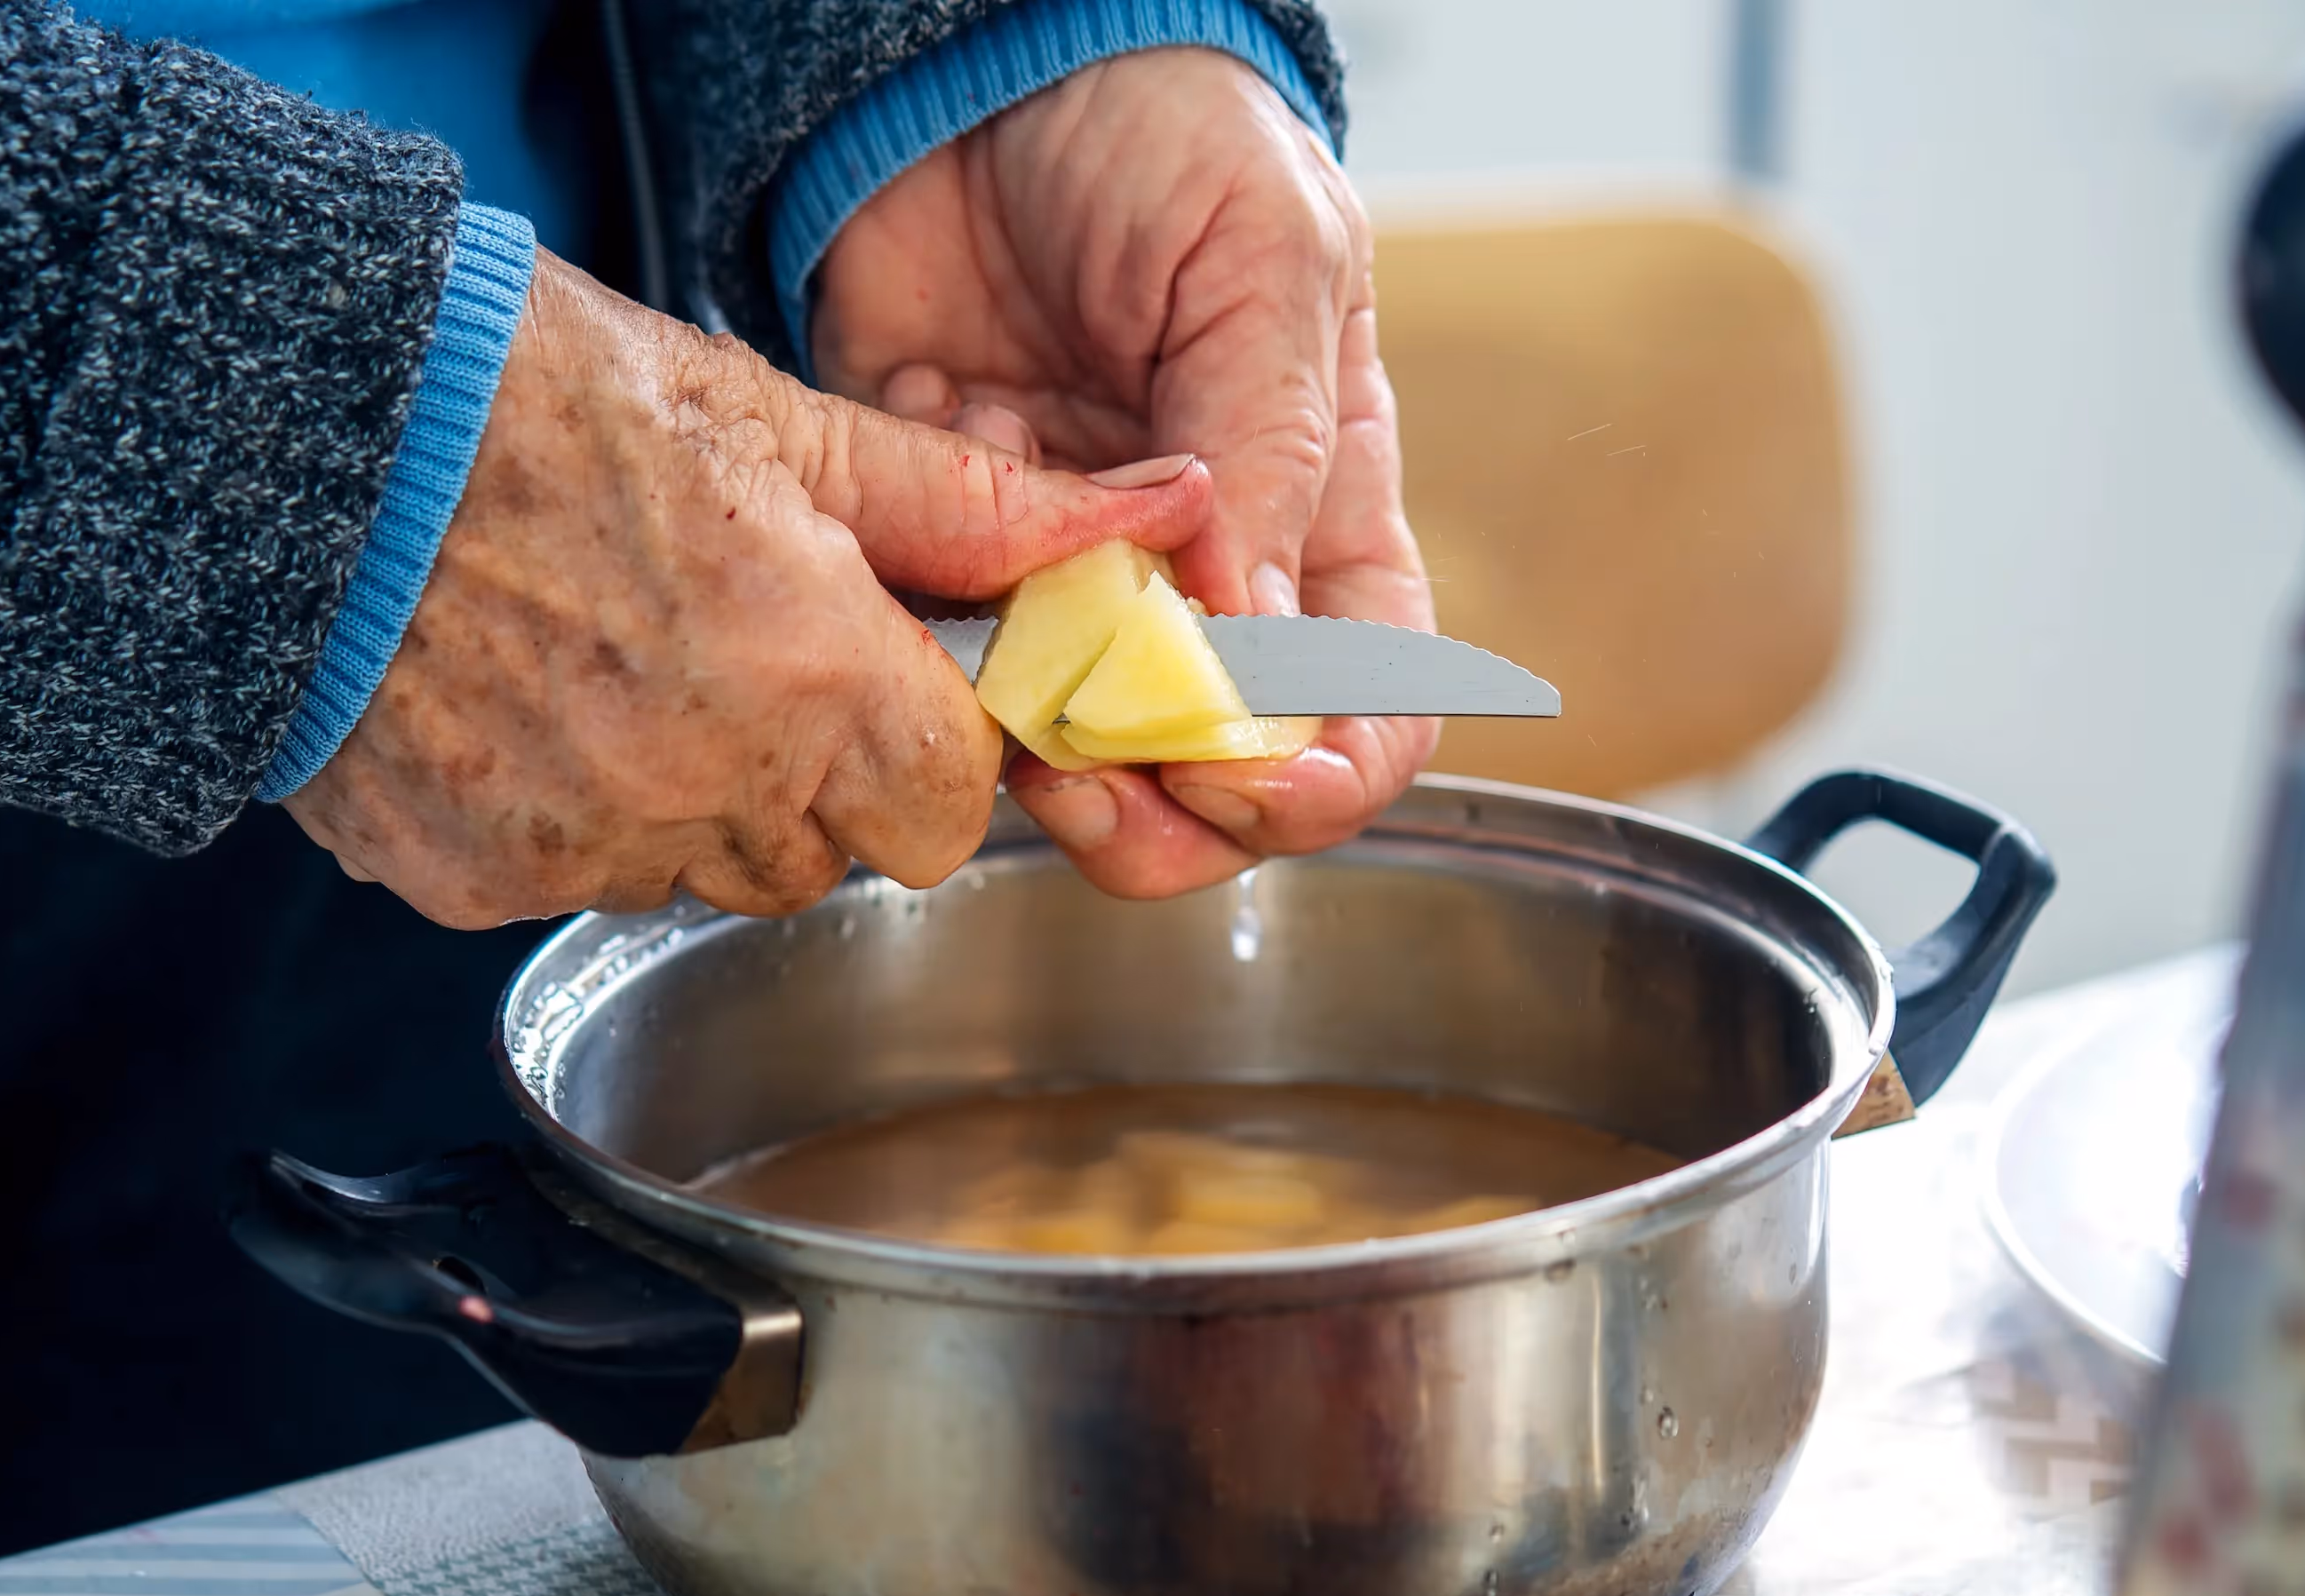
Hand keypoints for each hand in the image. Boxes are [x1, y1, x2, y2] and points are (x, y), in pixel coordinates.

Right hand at [288, 254, 1212, 925]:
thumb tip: (1151, 518)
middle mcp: (714, 790)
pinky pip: (569, 885)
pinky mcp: (475, 884)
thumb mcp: (780, 425)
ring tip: (607, 665)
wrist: (292, 434)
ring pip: (702, 879)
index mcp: (817, 680)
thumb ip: (971, 509)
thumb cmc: (529, 399)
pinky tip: (515, 707)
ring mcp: (586, 850)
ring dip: (688, 804)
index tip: (874, 682)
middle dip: (809, 776)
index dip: (922, 747)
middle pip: (830, 854)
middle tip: (725, 650)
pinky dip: (558, 819)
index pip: (951, 807)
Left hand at [814, 47, 1433, 898]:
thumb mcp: (1263, 257)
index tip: (1255, 777)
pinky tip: (950, 454)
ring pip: (1077, 759)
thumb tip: (1248, 632)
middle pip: (1218, 781)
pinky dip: (937, 604)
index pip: (1367, 708)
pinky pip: (943, 653)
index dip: (1324, 775)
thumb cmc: (1157, 133)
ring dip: (1042, 746)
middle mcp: (1204, 578)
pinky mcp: (954, 560)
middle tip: (1099, 781)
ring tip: (1008, 664)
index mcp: (1324, 515)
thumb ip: (1267, 446)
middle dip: (1169, 812)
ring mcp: (1072, 582)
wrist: (967, 72)